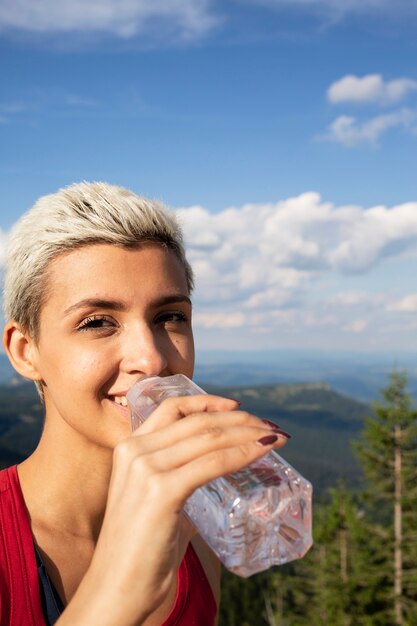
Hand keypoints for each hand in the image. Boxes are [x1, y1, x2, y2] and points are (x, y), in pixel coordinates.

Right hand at [57, 395, 287, 625]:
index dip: (207, 401)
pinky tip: (263, 451)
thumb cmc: (140, 550)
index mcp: (129, 447)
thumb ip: (179, 477)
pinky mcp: (161, 491)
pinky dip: (243, 453)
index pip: (172, 408)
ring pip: (209, 437)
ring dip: (248, 433)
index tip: (236, 407)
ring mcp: (146, 468)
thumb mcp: (155, 498)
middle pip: (197, 421)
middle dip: (239, 420)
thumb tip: (217, 467)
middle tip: (268, 424)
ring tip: (273, 435)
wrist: (116, 589)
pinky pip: (213, 463)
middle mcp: (135, 451)